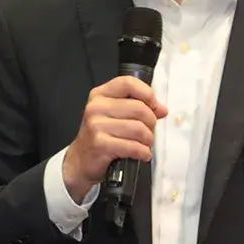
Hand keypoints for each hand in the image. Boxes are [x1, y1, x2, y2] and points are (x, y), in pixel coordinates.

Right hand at [62, 75, 167, 200]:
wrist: (81, 160)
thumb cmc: (102, 135)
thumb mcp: (116, 115)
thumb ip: (139, 107)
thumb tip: (162, 110)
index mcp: (101, 94)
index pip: (128, 83)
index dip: (147, 93)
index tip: (154, 106)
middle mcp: (96, 107)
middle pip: (139, 108)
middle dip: (151, 123)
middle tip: (149, 132)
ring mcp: (96, 125)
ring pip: (139, 129)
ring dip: (148, 140)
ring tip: (145, 144)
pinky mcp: (100, 144)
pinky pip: (133, 146)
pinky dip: (143, 152)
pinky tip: (142, 154)